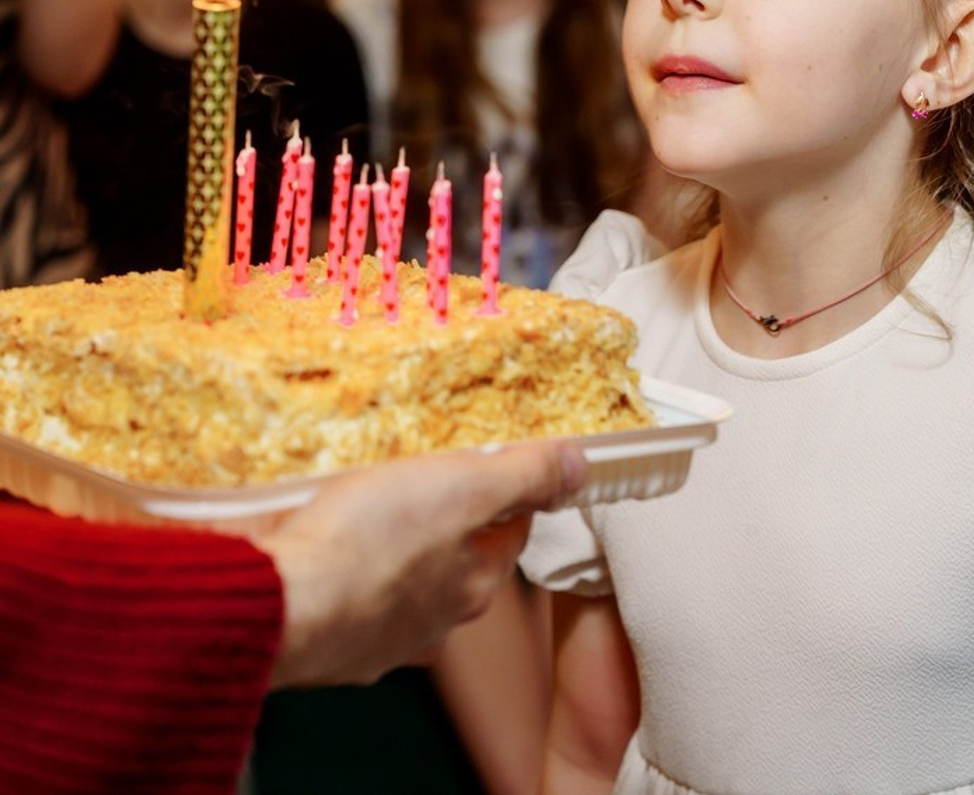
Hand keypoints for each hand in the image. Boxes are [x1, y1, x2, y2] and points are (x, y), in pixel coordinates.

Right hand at [257, 441, 587, 687]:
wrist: (271, 603)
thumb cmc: (367, 545)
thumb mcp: (462, 488)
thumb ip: (523, 476)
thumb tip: (578, 467)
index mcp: (473, 587)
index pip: (510, 530)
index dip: (502, 489)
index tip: (484, 460)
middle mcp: (431, 624)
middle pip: (453, 555)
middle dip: (439, 516)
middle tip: (413, 473)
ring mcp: (374, 637)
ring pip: (396, 577)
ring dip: (383, 542)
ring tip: (357, 499)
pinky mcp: (321, 637)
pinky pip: (340, 589)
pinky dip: (333, 562)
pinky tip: (315, 533)